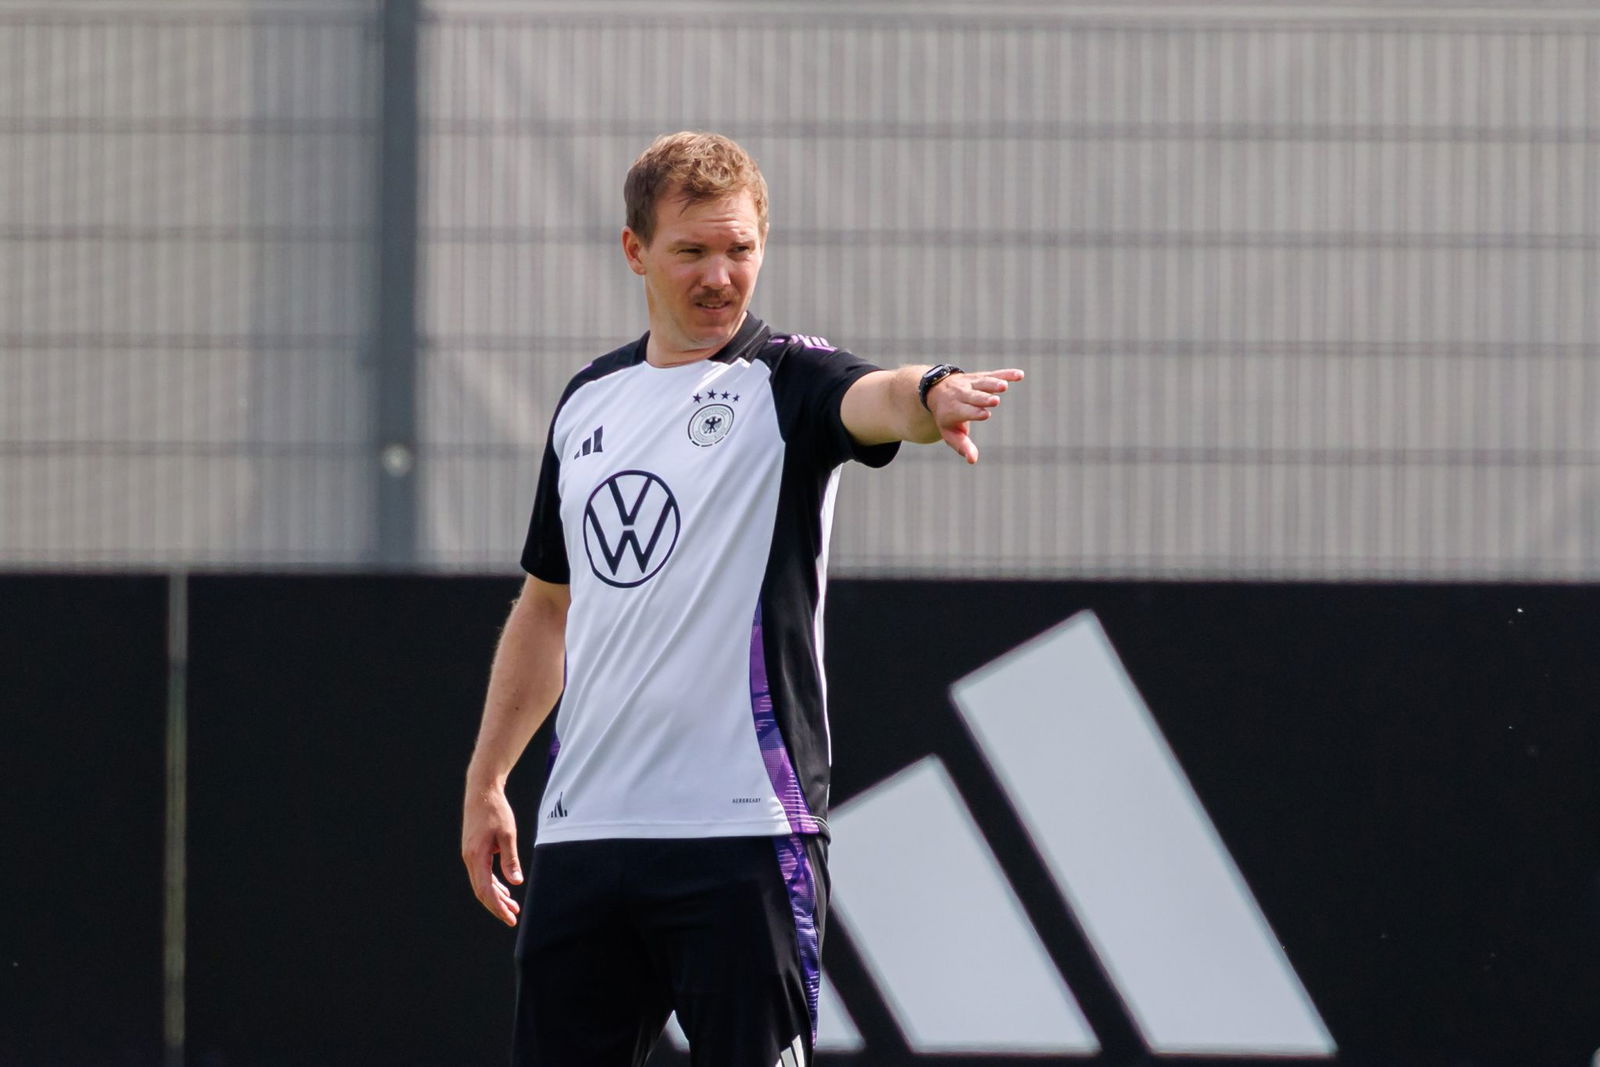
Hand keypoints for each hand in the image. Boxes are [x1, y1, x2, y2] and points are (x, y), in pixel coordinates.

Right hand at [461, 784, 522, 925]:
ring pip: (482, 883)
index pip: (486, 890)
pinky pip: (482, 873)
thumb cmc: (495, 811)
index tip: (509, 918)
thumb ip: (510, 859)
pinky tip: (504, 890)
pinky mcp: (474, 850)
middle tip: (513, 918)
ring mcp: (470, 855)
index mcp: (476, 856)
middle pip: (482, 891)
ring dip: (496, 896)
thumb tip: (516, 882)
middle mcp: (469, 858)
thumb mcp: (507, 834)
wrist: (481, 792)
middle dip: (497, 906)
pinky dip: (493, 884)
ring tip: (513, 907)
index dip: (497, 906)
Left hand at [925, 368, 1024, 463]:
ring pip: (983, 383)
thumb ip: (962, 446)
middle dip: (984, 399)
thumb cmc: (947, 417)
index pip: (965, 411)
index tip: (985, 414)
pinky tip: (1020, 375)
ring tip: (1004, 386)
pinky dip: (1006, 374)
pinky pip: (994, 374)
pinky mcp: (980, 376)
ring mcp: (971, 384)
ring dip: (993, 384)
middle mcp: (961, 394)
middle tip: (995, 401)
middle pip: (974, 396)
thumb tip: (973, 460)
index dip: (974, 412)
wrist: (937, 391)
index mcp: (954, 410)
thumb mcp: (950, 433)